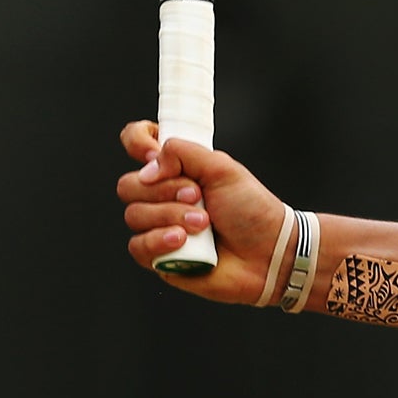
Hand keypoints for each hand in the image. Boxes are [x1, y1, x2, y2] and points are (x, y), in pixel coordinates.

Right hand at [117, 120, 288, 302]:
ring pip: (134, 215)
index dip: (137, 142)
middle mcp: (164, 195)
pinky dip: (160, 241)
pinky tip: (184, 241)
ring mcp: (159, 225)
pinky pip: (138, 246)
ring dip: (171, 216)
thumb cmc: (252, 211)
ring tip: (204, 223)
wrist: (267, 252)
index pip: (139, 143)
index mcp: (179, 169)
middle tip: (197, 195)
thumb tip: (150, 164)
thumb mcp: (224, 169)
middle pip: (129, 185)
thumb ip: (184, 153)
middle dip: (164, 190)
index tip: (151, 152)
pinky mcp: (158, 255)